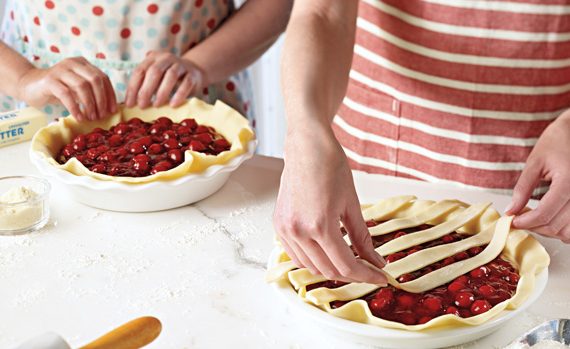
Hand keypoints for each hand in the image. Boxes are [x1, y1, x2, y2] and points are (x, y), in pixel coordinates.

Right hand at [16, 57, 116, 120]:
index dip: (110, 95)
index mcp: (83, 63)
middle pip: (95, 80)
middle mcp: (73, 63)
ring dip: (90, 104)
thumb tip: (111, 108)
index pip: (103, 77)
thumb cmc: (59, 89)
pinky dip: (75, 108)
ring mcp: (60, 70)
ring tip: (91, 118)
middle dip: (102, 100)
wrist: (30, 85)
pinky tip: (79, 117)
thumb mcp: (78, 89)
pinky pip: (66, 94)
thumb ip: (92, 92)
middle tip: (102, 116)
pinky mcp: (49, 80)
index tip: (113, 110)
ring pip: (82, 86)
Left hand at [125, 51, 204, 108]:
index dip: (133, 88)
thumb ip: (143, 84)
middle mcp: (166, 58)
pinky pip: (186, 84)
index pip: (140, 71)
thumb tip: (129, 102)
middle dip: (146, 90)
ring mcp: (181, 65)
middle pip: (154, 72)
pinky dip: (179, 95)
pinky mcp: (192, 74)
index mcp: (153, 58)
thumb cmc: (168, 78)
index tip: (129, 104)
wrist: (193, 72)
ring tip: (156, 105)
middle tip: (142, 106)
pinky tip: (172, 105)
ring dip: (162, 92)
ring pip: (171, 76)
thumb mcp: (155, 77)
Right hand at [274, 126, 386, 283]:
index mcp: (320, 225)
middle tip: (368, 270)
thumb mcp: (352, 204)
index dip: (366, 275)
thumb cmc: (330, 166)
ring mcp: (286, 229)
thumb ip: (363, 237)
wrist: (308, 146)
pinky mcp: (279, 225)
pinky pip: (295, 254)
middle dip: (351, 274)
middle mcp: (299, 231)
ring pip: (309, 266)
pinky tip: (325, 253)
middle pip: (328, 270)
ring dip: (330, 269)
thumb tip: (375, 261)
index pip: (346, 265)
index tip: (379, 276)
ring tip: (348, 262)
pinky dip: (312, 260)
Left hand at [506, 111, 569, 242]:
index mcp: (568, 182)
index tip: (512, 221)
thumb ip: (523, 188)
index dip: (526, 222)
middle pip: (556, 226)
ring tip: (534, 219)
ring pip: (568, 231)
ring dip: (549, 230)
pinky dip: (563, 229)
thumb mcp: (535, 162)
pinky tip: (550, 219)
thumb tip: (511, 211)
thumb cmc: (556, 142)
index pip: (545, 214)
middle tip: (520, 219)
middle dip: (534, 227)